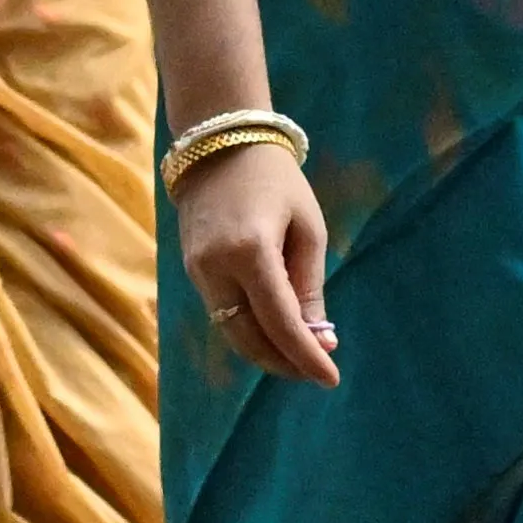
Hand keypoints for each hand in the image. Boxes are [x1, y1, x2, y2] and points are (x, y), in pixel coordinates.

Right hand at [175, 142, 335, 384]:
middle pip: (249, 338)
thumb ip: (310, 286)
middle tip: (317, 371)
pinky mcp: (191, 271)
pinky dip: (249, 330)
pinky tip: (274, 332)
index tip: (331, 379)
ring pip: (231, 332)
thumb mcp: (307, 228)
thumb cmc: (275, 180)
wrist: (218, 143)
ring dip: (266, 352)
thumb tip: (320, 340)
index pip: (279, 322)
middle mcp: (215, 267)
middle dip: (284, 362)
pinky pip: (221, 313)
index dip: (305, 356)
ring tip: (300, 358)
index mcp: (250, 251)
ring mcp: (196, 271)